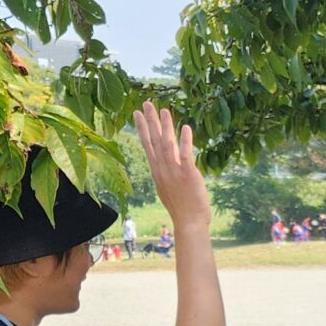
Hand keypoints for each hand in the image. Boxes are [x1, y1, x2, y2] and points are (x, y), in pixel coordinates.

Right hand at [133, 104, 210, 231]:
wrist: (189, 222)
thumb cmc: (181, 207)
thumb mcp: (167, 187)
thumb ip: (165, 173)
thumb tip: (164, 164)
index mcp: (157, 171)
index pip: (147, 145)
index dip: (142, 128)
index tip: (136, 113)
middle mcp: (163, 169)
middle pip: (154, 141)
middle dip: (150, 121)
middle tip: (146, 103)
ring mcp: (174, 172)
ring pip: (167, 145)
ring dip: (166, 127)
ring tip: (164, 110)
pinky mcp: (188, 175)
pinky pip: (185, 155)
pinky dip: (185, 142)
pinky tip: (185, 128)